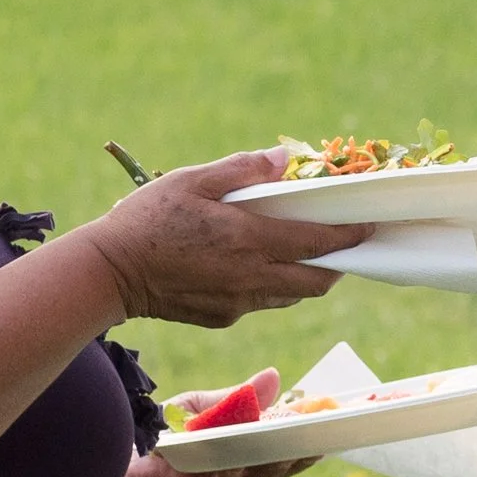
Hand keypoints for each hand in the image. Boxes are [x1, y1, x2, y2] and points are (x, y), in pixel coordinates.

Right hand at [79, 149, 368, 326]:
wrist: (107, 273)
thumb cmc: (147, 219)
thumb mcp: (192, 180)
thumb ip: (242, 170)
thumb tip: (283, 159)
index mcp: (249, 239)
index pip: (317, 242)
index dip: (349, 236)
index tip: (369, 227)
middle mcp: (251, 277)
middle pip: (316, 281)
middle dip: (337, 264)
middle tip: (342, 245)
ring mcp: (238, 303)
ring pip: (290, 295)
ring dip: (305, 277)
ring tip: (302, 254)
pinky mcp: (222, 318)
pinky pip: (260, 303)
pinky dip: (271, 286)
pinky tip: (255, 266)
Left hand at [124, 369, 312, 476]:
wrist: (115, 463)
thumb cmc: (159, 435)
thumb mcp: (202, 410)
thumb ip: (238, 399)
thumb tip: (275, 376)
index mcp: (247, 456)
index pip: (284, 445)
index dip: (305, 432)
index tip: (328, 416)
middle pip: (282, 463)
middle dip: (301, 445)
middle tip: (322, 427)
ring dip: (273, 457)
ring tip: (287, 439)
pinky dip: (233, 475)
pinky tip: (235, 460)